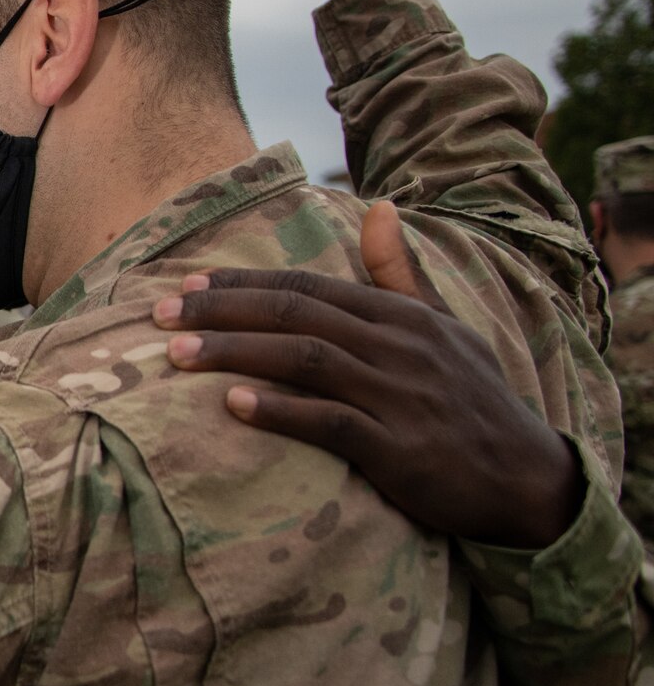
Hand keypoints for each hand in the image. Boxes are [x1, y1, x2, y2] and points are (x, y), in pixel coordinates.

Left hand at [152, 201, 581, 548]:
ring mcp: (399, 396)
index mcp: (400, 316)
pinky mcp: (399, 449)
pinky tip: (233, 406)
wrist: (526, 477)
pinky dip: (280, 411)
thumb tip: (379, 207)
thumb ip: (400, 274)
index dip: (244, 283)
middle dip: (222, 311)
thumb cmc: (471, 399)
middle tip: (159, 314)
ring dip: (235, 353)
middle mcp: (397, 346)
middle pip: (295, 314)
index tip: (187, 284)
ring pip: (304, 360)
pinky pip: (331, 423)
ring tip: (177, 354)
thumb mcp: (445, 327)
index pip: (308, 286)